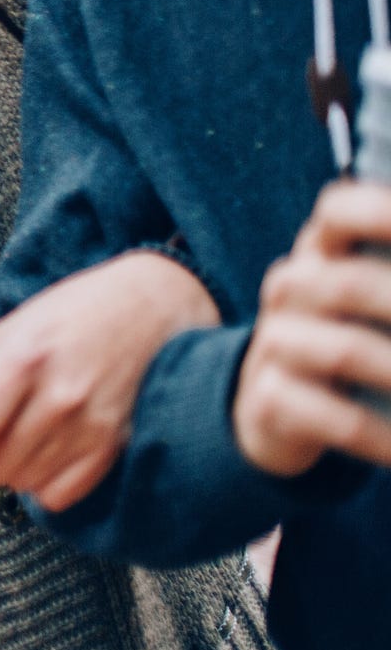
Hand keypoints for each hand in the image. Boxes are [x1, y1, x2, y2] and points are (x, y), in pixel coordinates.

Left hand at [0, 250, 217, 508]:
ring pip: (22, 483)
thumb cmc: (68, 316)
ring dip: (7, 469)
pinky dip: (41, 484)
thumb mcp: (4, 335)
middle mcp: (58, 398)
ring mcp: (92, 425)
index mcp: (21, 361)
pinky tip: (46, 451)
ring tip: (22, 428)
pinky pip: (61, 495)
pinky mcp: (118, 446)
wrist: (153, 307)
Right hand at [234, 181, 390, 477]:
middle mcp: (290, 289)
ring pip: (345, 352)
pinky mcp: (270, 399)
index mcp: (319, 252)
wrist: (272, 405)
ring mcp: (275, 343)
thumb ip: (389, 277)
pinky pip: (340, 419)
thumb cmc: (345, 335)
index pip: (337, 212)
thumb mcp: (365, 297)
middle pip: (349, 285)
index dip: (380, 213)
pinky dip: (387, 437)